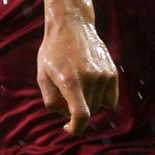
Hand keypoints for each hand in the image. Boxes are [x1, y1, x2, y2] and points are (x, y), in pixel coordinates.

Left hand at [38, 13, 118, 135]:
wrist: (72, 26)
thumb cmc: (53, 52)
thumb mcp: (42, 76)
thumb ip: (51, 100)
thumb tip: (67, 116)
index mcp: (71, 81)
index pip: (80, 115)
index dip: (75, 128)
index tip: (68, 127)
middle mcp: (90, 78)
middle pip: (87, 111)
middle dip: (75, 109)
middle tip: (65, 92)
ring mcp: (104, 75)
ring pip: (98, 105)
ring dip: (88, 102)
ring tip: (77, 83)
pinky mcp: (112, 72)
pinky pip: (110, 100)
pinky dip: (101, 99)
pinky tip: (91, 87)